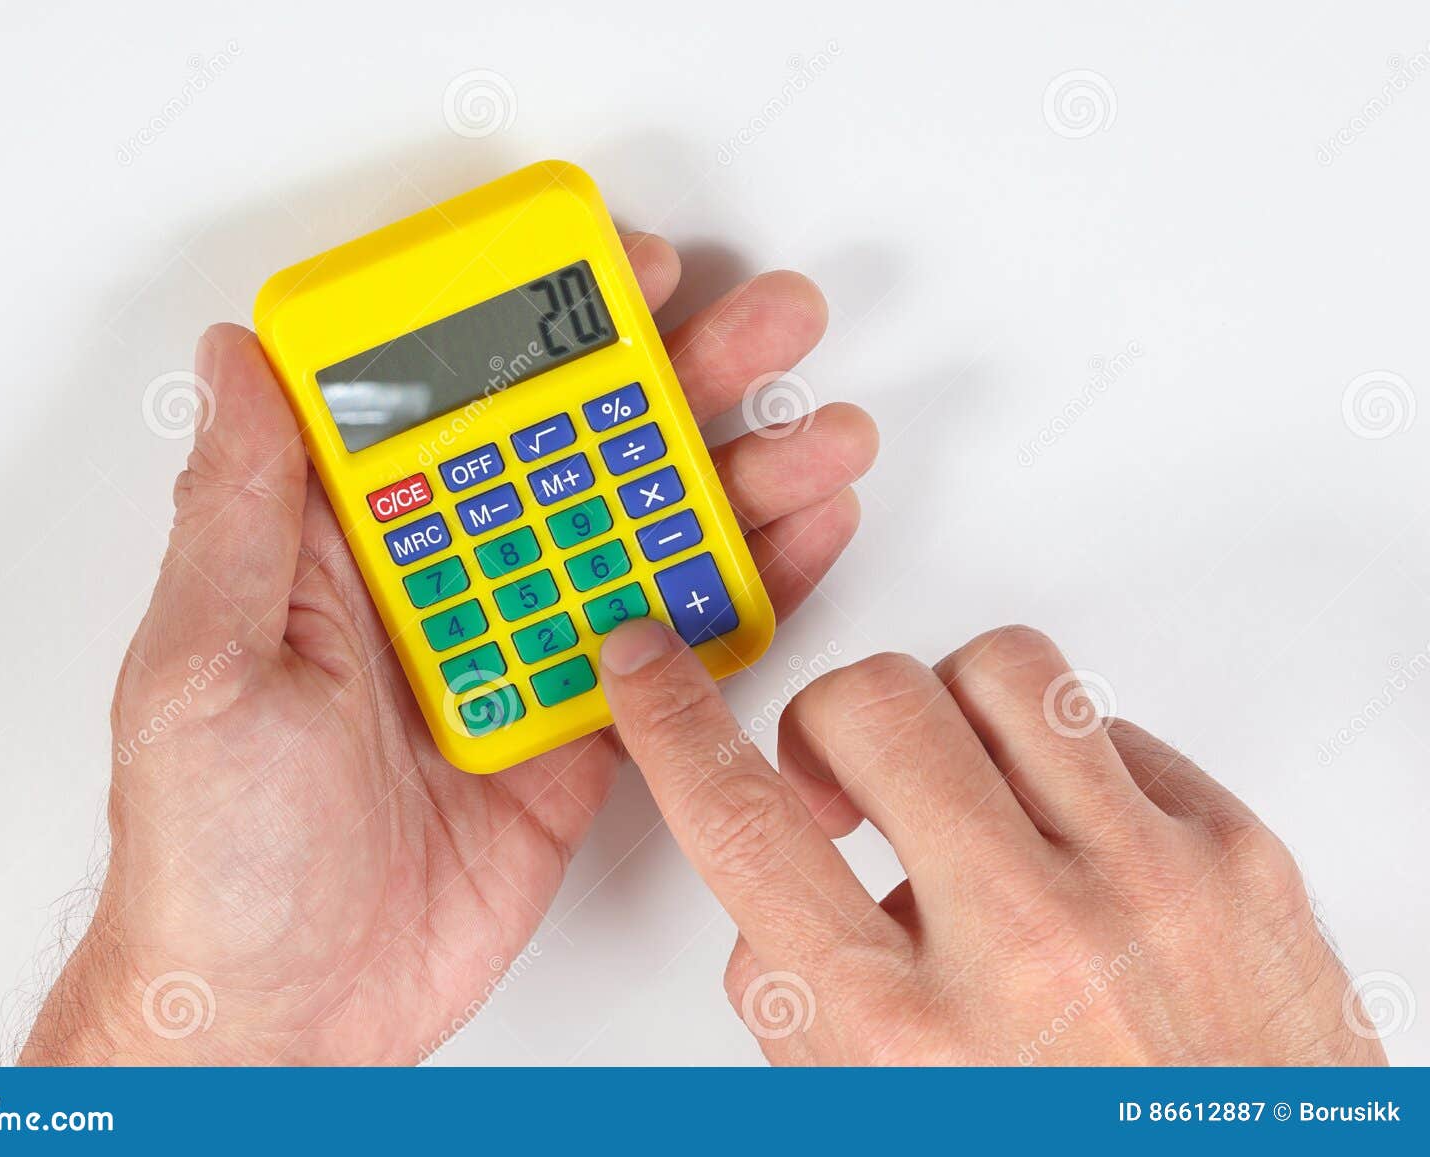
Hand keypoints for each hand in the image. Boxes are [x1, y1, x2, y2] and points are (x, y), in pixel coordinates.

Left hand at [20, 233, 876, 1064]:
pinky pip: (677, 647)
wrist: (286, 1020)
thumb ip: (238, 511)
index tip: (618, 271)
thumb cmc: (214, 858)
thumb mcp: (199, 666)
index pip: (453, 405)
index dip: (540, 329)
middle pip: (577, 455)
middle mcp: (445, 585)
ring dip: (739, 477)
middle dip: (682, 381)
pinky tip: (800, 535)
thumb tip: (237, 362)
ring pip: (645, 540)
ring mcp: (525, 654)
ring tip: (821, 429)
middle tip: (768, 324)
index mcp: (344, 550)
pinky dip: (746, 591)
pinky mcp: (583, 731)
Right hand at [599, 620, 1387, 1064]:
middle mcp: (1027, 947)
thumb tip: (779, 884)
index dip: (671, 723)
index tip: (647, 667)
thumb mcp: (879, 1117)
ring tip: (963, 785)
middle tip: (846, 778)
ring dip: (952, 714)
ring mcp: (1148, 887)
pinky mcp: (1242, 859)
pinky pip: (1114, 729)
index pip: (743, 824)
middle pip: (873, 703)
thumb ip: (806, 1000)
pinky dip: (1067, 767)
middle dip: (830, 723)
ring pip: (1004, 671)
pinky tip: (1070, 841)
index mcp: (904, 1036)